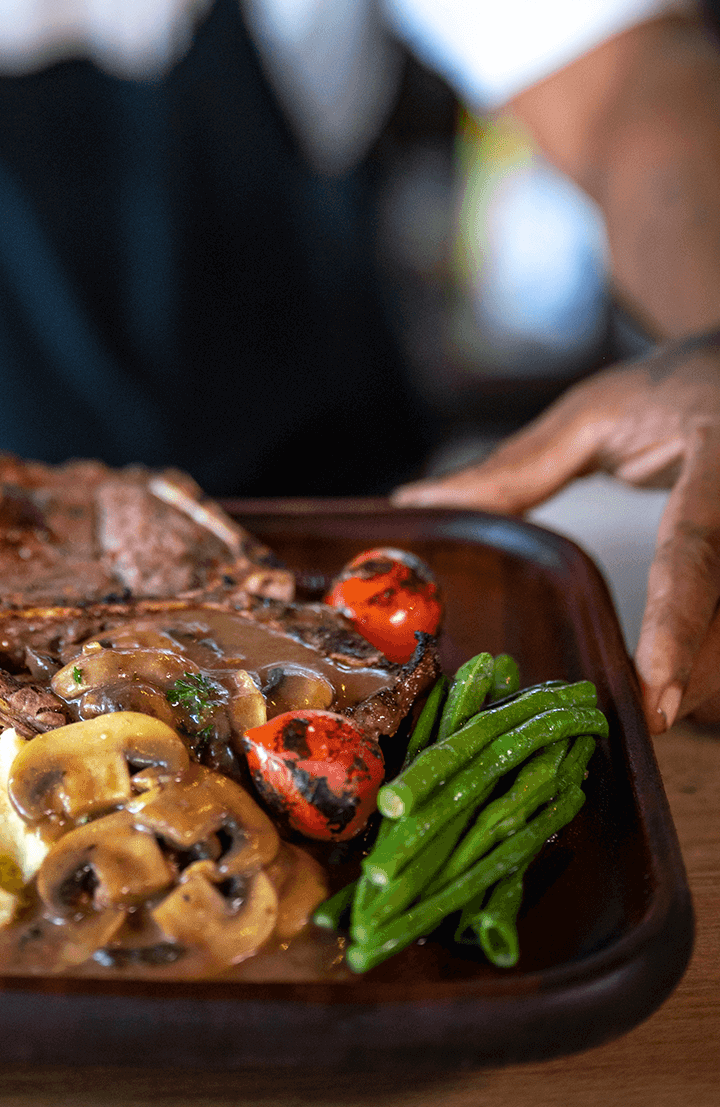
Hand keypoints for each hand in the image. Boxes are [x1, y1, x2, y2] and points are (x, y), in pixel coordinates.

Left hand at [393, 334, 719, 733]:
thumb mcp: (593, 415)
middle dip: (695, 672)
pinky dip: (713, 650)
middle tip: (647, 716)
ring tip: (661, 703)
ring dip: (707, 670)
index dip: (677, 624)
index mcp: (715, 456)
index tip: (656, 689)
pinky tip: (687, 677)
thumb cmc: (668, 390)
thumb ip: (519, 467)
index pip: (696, 550)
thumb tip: (417, 503)